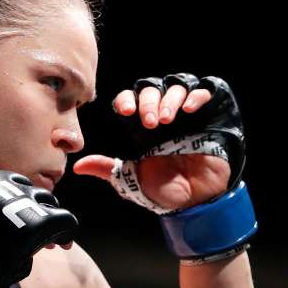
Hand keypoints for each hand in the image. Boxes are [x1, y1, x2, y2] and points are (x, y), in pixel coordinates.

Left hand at [74, 73, 241, 211]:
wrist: (197, 201)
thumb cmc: (165, 189)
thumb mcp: (132, 180)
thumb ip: (108, 169)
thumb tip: (78, 167)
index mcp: (142, 126)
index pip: (130, 99)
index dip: (126, 100)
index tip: (126, 112)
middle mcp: (163, 115)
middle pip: (151, 89)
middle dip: (148, 102)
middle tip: (150, 123)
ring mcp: (186, 113)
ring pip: (175, 86)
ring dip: (169, 98)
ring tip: (167, 120)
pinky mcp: (209, 114)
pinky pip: (203, 92)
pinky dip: (195, 95)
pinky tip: (189, 109)